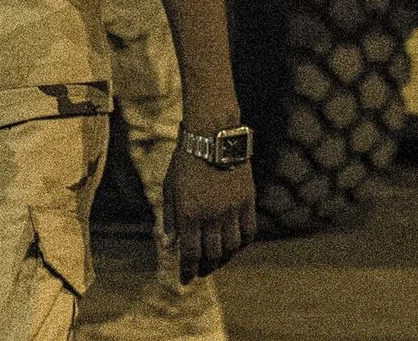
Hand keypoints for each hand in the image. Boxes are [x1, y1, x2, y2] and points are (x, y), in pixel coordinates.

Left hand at [163, 148, 256, 282]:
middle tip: (200, 272)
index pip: (189, 253)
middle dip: (204, 267)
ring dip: (223, 259)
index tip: (184, 281)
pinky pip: (248, 232)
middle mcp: (211, 215)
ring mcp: (232, 209)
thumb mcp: (170, 187)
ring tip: (217, 261)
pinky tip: (234, 246)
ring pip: (231, 247)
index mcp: (189, 212)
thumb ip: (170, 218)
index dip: (186, 270)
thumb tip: (169, 245)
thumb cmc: (186, 161)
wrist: (213, 136)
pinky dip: (241, 243)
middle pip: (211, 254)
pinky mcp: (247, 201)